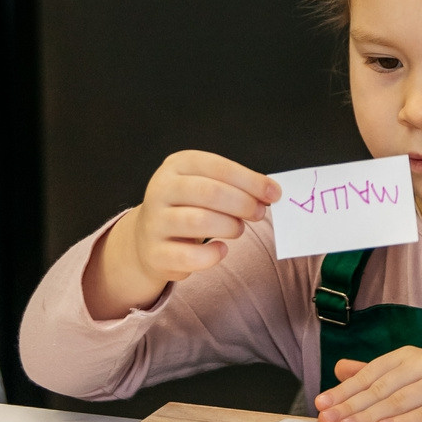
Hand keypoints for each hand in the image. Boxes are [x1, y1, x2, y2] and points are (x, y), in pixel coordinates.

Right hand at [83, 151, 280, 319]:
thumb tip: (271, 193)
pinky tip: (221, 249)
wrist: (148, 238)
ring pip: (200, 221)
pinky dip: (214, 255)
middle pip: (211, 193)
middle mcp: (161, 190)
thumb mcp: (205, 184)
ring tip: (238, 229)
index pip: (218, 167)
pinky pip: (191, 256)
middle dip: (243, 204)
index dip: (251, 181)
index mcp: (177, 165)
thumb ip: (235, 185)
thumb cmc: (189, 206)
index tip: (274, 194)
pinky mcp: (155, 254)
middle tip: (258, 213)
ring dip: (230, 227)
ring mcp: (155, 222)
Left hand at [316, 348, 421, 421]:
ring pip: (400, 401)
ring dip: (371, 416)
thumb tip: (339, 369)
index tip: (321, 406)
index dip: (344, 391)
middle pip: (381, 388)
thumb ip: (376, 375)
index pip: (370, 375)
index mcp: (409, 357)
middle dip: (351, 406)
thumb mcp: (411, 378)